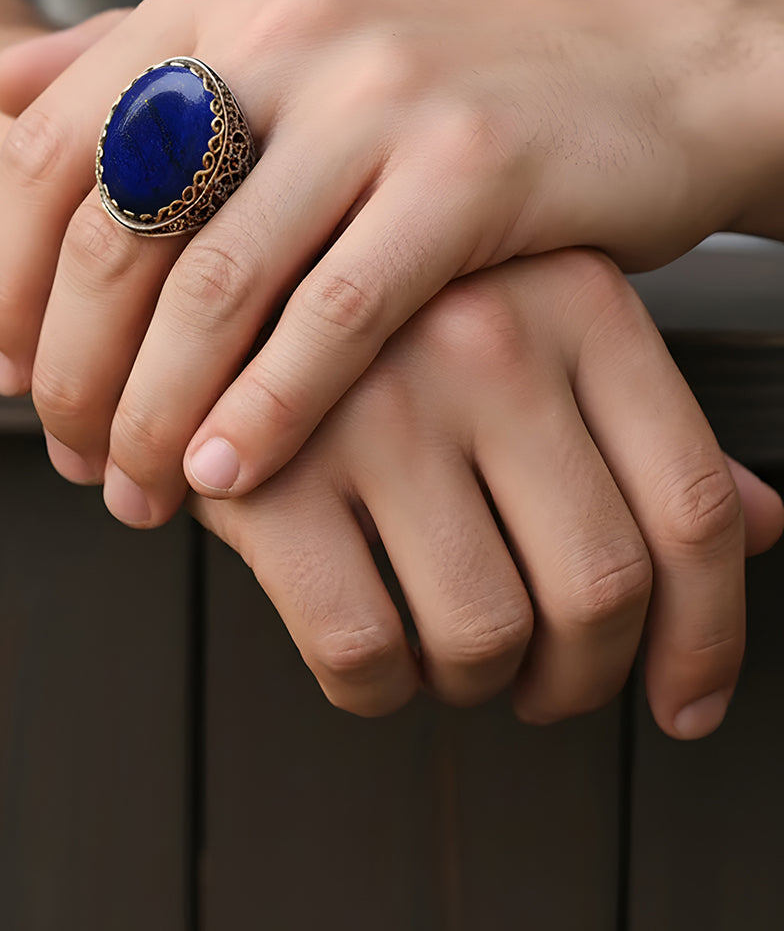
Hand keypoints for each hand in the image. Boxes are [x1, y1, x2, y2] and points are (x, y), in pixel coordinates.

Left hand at [0, 0, 765, 519]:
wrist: (636, 80)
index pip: (51, 148)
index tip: (7, 374)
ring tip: (139, 490)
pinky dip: (267, 411)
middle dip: (72, 371)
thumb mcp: (285, 40)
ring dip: (156, 412)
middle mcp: (285, 28)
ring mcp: (378, 95)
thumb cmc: (439, 88)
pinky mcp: (467, 171)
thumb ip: (137, 57)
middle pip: (115, 229)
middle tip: (70, 457)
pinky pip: (333, 318)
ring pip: (214, 287)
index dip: (5, 278)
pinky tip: (229, 474)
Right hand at [178, 251, 782, 735]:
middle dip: (581, 679)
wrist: (208, 234)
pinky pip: (362, 647)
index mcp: (575, 298)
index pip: (693, 507)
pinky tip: (371, 656)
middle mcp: (487, 339)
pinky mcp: (270, 463)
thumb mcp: (539, 322)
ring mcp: (376, 397)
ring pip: (485, 633)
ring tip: (451, 654)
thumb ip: (643, 425)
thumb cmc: (395, 301)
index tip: (683, 702)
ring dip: (478, 682)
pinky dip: (377, 687)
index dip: (706, 636)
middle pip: (601, 587)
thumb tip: (768, 527)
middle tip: (546, 683)